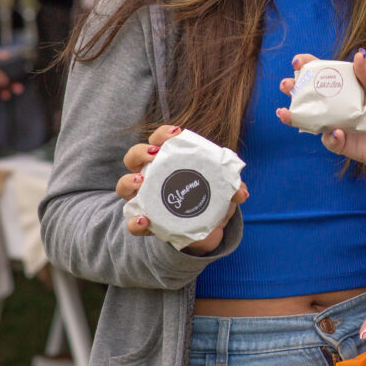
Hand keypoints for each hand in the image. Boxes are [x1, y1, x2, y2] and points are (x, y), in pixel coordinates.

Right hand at [115, 124, 248, 254]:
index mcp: (170, 162)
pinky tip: (144, 219)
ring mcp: (144, 198)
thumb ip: (232, 190)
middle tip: (154, 155)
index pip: (159, 140)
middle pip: (134, 156)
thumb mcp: (223, 193)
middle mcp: (151, 176)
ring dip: (129, 181)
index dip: (163, 133)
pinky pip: (132, 221)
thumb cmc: (209, 201)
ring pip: (124, 185)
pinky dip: (135, 221)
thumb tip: (241, 192)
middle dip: (140, 152)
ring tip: (141, 181)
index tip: (175, 133)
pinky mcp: (144, 222)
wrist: (203, 232)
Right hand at [277, 50, 365, 164]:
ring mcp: (334, 124)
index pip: (320, 74)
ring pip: (308, 120)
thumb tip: (359, 54)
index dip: (306, 67)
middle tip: (287, 86)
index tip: (298, 62)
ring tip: (285, 113)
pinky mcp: (340, 143)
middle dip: (292, 89)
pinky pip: (329, 140)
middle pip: (306, 96)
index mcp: (342, 88)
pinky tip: (337, 132)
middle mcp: (333, 105)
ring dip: (295, 116)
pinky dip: (331, 137)